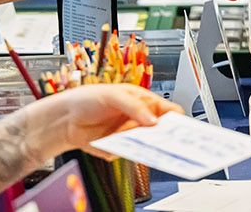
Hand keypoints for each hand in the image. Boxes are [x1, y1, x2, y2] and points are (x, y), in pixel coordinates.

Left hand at [21, 84, 179, 160]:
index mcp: (144, 102)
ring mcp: (131, 135)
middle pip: (162, 131)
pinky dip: (131, 153)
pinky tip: (128, 149)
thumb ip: (134, 106)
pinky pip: (130, 154)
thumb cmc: (88, 98)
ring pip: (148, 145)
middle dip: (169, 137)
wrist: (65, 119)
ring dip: (150, 147)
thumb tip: (153, 120)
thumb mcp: (113, 95)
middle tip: (174, 143)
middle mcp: (140, 119)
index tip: (185, 129)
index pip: (169, 110)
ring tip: (151, 147)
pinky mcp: (120, 149)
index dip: (179, 119)